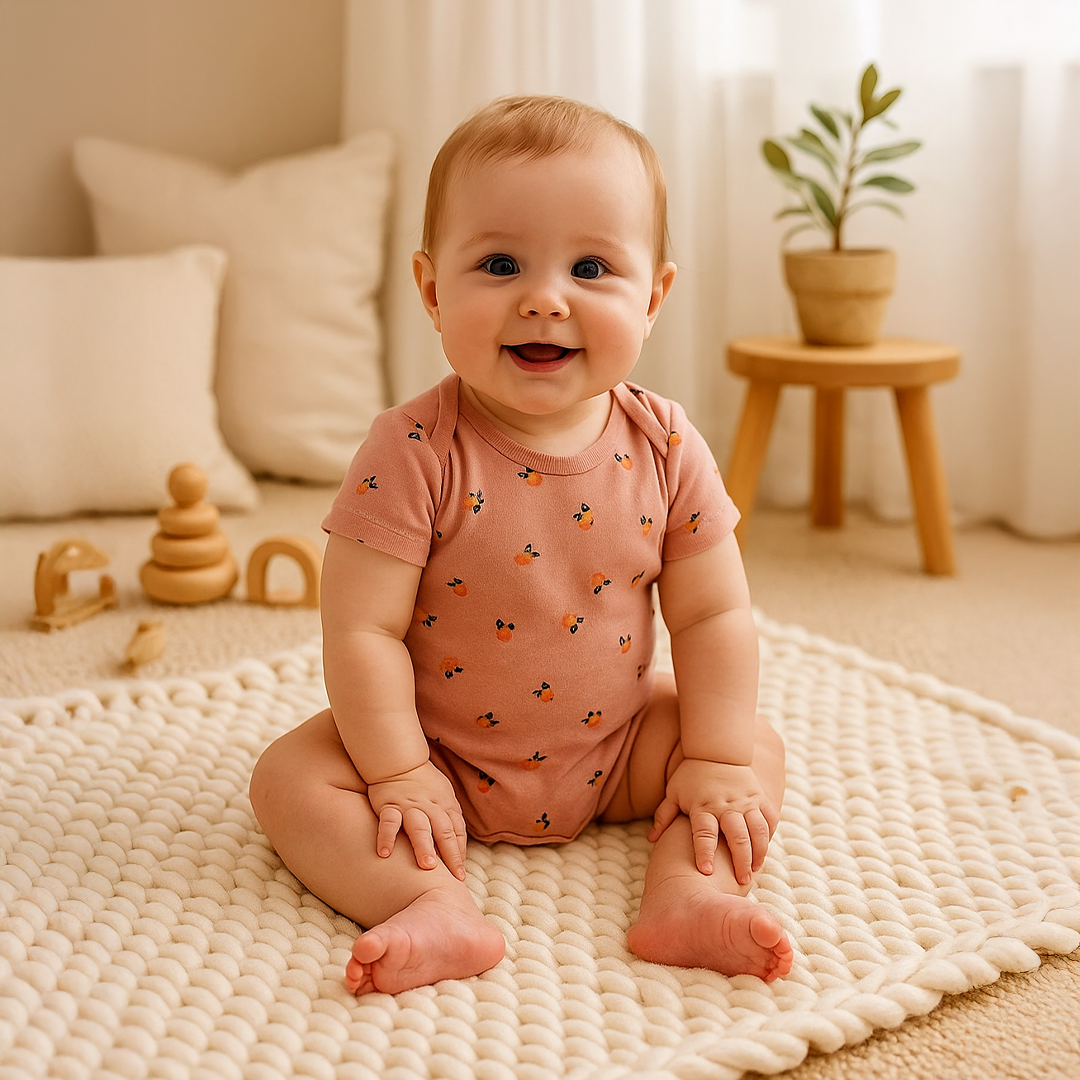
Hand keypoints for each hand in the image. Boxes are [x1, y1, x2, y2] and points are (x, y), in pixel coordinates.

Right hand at [366, 761, 468, 879]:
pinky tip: (384, 853)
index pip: (456, 831)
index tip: (460, 875)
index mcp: (446, 805)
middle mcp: (430, 807)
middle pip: (443, 831)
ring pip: (419, 826)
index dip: (460, 853)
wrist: (399, 761)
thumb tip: (458, 849)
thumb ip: (449, 819)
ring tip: (427, 866)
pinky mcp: (389, 805)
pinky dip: (386, 836)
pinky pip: (388, 821)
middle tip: (453, 877)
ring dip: (424, 845)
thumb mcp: (444, 796)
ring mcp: (409, 806)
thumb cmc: (425, 783)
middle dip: (449, 853)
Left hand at [648, 758, 778, 883]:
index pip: (703, 833)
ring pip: (758, 830)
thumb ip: (664, 816)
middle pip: (737, 836)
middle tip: (742, 882)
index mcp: (703, 806)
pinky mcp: (759, 797)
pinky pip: (770, 818)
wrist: (717, 750)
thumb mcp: (674, 793)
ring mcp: (745, 801)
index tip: (706, 871)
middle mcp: (726, 805)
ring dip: (759, 852)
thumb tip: (651, 839)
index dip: (704, 853)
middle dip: (741, 861)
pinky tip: (764, 850)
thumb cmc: (691, 775)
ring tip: (754, 870)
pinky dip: (769, 836)